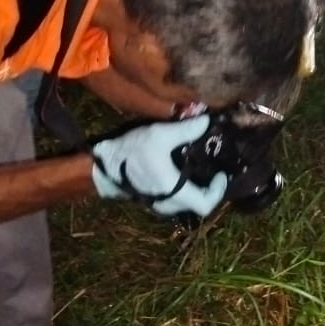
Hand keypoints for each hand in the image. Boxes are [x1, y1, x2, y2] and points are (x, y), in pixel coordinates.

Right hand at [91, 116, 230, 217]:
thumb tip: (206, 122)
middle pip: (198, 203)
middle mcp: (169, 202)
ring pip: (187, 201)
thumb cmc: (132, 152)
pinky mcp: (152, 198)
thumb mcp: (160, 135)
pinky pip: (176, 197)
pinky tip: (184, 168)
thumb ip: (185, 130)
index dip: (218, 191)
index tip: (220, 174)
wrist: (103, 163)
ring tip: (201, 166)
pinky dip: (185, 187)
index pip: (205, 204)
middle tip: (214, 167)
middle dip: (209, 187)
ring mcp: (159, 202)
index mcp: (174, 191)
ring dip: (196, 187)